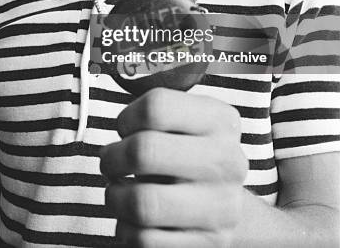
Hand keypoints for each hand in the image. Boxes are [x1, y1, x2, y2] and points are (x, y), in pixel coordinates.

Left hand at [100, 88, 247, 246]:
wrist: (229, 207)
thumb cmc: (190, 154)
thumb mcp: (189, 121)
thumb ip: (157, 110)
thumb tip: (117, 115)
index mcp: (221, 121)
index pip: (156, 107)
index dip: (126, 117)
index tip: (124, 128)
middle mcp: (227, 161)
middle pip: (144, 151)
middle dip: (111, 157)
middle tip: (110, 161)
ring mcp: (220, 208)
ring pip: (141, 203)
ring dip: (114, 197)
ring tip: (117, 191)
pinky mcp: (206, 245)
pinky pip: (143, 240)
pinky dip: (125, 229)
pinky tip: (134, 219)